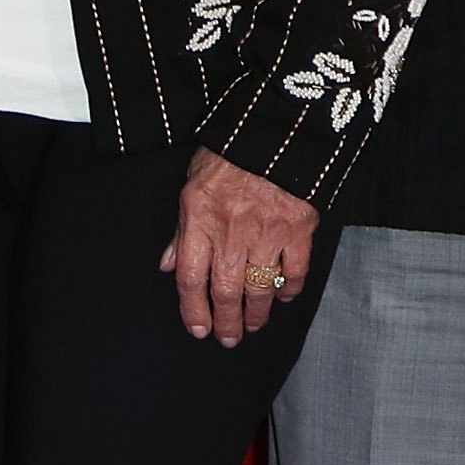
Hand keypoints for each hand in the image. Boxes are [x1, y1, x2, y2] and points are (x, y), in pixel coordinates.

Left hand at [160, 146, 316, 345]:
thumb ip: (181, 229)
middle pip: (224, 292)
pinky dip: (289, 287)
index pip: (189, 279)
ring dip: (256, 312)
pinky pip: (295, 268)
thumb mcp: (192, 185)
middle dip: (226, 322)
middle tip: (229, 339)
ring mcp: (267, 232)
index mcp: (200, 222)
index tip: (198, 329)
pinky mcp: (298, 226)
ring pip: (258, 287)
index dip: (192, 310)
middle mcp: (231, 233)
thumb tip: (166, 264)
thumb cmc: (229, 152)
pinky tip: (284, 296)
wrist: (277, 126)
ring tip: (254, 325)